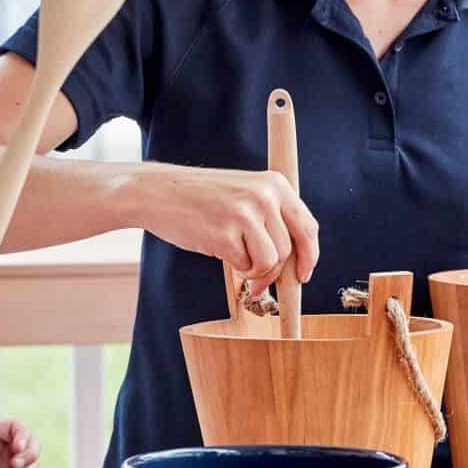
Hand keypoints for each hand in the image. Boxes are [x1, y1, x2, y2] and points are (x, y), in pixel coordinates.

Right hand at [139, 163, 319, 296]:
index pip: (308, 227)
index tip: (303, 275)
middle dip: (276, 273)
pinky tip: (219, 252)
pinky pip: (245, 266)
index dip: (309, 256)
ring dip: (255, 273)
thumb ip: (271, 218)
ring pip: (270, 262)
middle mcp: (265, 196)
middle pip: (289, 250)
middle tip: (258, 283)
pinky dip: (235, 268)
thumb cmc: (201, 198)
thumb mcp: (245, 193)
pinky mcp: (225, 235)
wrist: (158, 192)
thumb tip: (293, 262)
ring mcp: (245, 215)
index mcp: (275, 184)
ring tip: (237, 264)